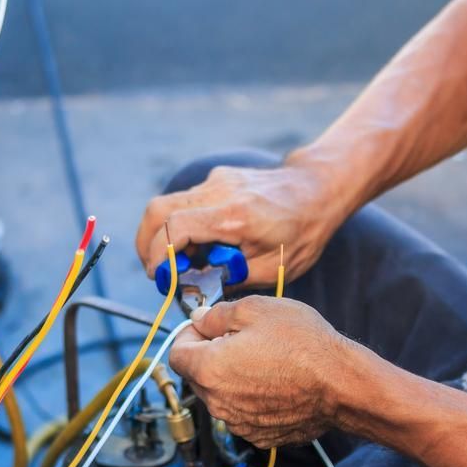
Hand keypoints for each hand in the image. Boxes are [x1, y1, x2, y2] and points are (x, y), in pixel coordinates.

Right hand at [136, 161, 345, 287]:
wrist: (318, 191)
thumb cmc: (302, 232)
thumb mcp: (272, 269)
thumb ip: (231, 278)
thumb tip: (197, 288)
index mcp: (234, 216)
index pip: (175, 227)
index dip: (159, 255)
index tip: (161, 278)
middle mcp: (220, 192)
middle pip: (157, 210)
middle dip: (147, 244)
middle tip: (157, 272)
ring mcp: (217, 181)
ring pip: (167, 204)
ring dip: (164, 235)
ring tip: (185, 261)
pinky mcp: (218, 178)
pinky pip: (186, 202)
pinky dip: (182, 225)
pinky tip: (203, 244)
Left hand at [168, 296, 348, 446]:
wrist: (341, 384)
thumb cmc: (302, 344)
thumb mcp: (256, 309)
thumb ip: (218, 315)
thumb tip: (200, 320)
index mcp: (208, 369)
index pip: (176, 354)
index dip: (189, 336)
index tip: (207, 327)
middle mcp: (217, 403)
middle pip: (198, 376)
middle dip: (211, 356)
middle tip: (243, 339)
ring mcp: (239, 423)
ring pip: (221, 396)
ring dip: (232, 379)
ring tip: (266, 361)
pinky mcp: (260, 436)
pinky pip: (244, 413)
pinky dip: (252, 399)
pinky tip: (277, 383)